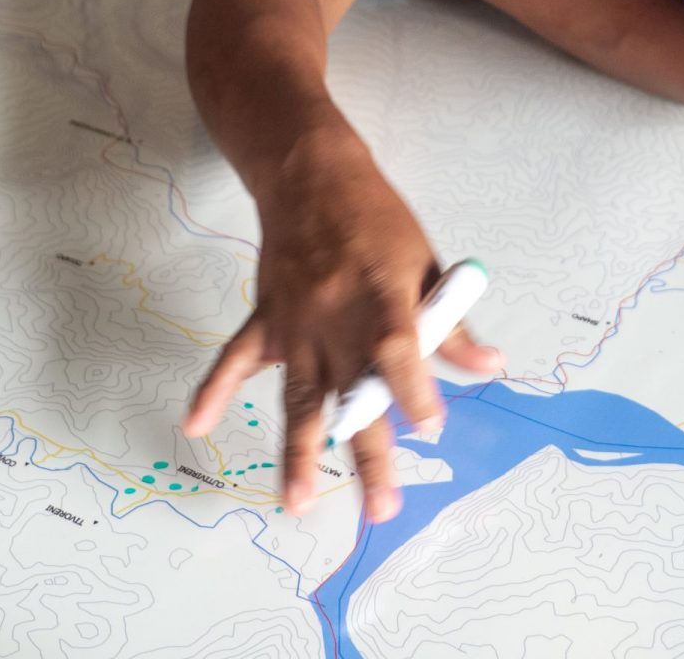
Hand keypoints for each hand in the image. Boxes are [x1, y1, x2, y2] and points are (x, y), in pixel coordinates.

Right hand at [183, 131, 502, 520]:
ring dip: (297, 452)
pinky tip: (194, 425)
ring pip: (297, 395)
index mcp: (381, 294)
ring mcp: (294, 323)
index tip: (430, 428)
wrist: (309, 176)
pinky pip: (234, 359)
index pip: (396, 347)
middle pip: (352, 391)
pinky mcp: (266, 321)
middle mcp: (335, 315)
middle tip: (381, 506)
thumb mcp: (426, 261)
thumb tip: (490, 368)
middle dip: (368, 452)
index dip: (413, 387)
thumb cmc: (376, 220)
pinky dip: (212, 390)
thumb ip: (451, 322)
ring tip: (298, 504)